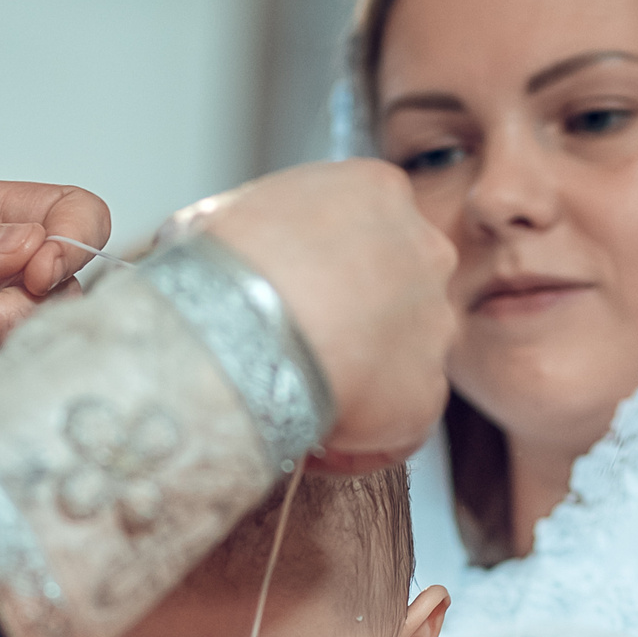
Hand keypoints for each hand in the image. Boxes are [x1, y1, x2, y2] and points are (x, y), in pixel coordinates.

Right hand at [175, 160, 455, 471]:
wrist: (246, 326)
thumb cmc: (225, 265)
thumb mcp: (223, 215)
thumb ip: (247, 228)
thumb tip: (203, 246)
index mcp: (378, 193)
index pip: (371, 232)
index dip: (333, 271)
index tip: (298, 298)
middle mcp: (424, 252)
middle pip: (399, 293)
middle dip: (358, 325)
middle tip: (302, 352)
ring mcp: (434, 325)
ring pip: (403, 362)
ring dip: (361, 385)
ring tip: (302, 404)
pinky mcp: (428, 394)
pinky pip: (398, 428)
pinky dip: (360, 443)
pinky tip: (314, 443)